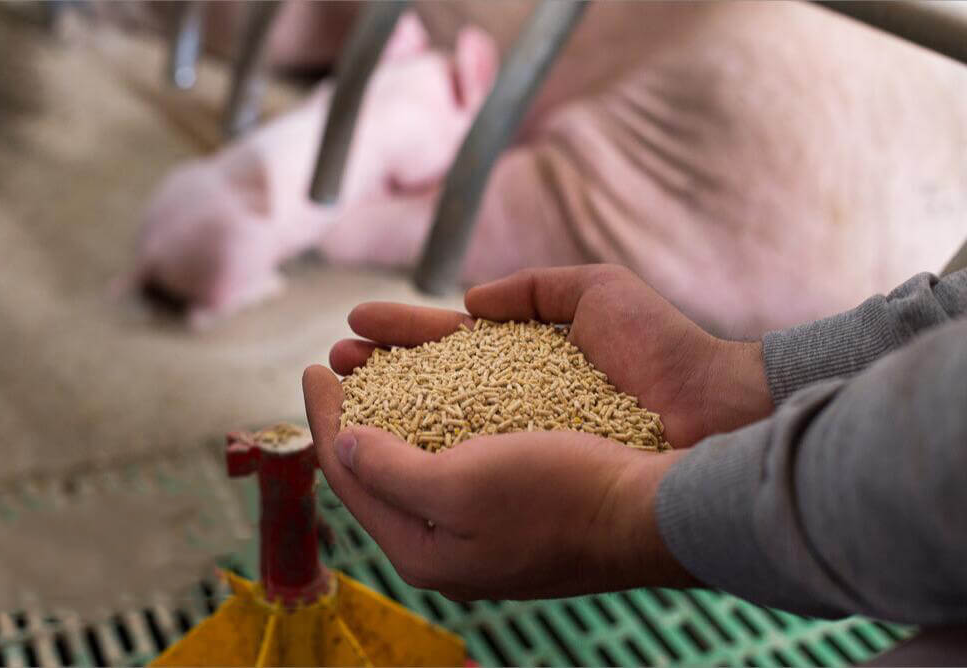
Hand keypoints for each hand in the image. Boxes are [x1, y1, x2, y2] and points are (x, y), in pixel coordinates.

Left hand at [303, 365, 697, 599]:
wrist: (654, 510)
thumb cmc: (558, 496)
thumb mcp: (460, 487)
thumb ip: (390, 472)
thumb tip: (343, 448)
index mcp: (424, 549)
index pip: (352, 478)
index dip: (326, 418)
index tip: (314, 368)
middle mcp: (449, 541)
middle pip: (382, 467)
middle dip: (357, 407)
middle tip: (342, 357)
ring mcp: (485, 522)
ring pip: (423, 454)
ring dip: (397, 404)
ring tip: (381, 357)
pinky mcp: (518, 500)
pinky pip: (463, 451)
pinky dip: (442, 415)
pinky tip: (445, 387)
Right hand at [331, 264, 773, 447]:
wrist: (708, 414)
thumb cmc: (662, 351)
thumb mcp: (592, 293)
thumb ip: (532, 288)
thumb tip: (471, 304)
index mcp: (528, 363)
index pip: (451, 347)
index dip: (404, 334)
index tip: (357, 322)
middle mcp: (514, 408)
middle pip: (431, 387)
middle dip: (380, 369)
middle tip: (335, 357)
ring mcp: (517, 446)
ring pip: (433, 423)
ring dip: (381, 403)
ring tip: (336, 381)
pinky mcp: (522, 478)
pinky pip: (458, 460)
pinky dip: (413, 445)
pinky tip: (374, 433)